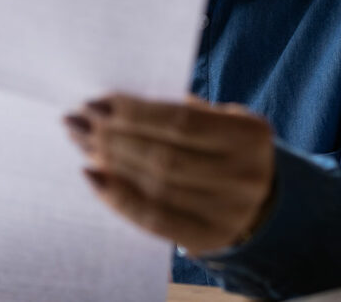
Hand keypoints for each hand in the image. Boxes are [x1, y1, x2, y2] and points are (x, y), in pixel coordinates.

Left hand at [64, 94, 275, 254]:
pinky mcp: (207, 238)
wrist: (263, 200)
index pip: (181, 122)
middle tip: (77, 122)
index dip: (134, 113)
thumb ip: (179, 112)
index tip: (94, 102)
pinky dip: (118, 198)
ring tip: (82, 143)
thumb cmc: (226, 147)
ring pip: (156, 187)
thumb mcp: (220, 120)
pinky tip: (93, 177)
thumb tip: (111, 106)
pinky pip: (154, 219)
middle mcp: (243, 175)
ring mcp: (228, 212)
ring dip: (111, 163)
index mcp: (248, 134)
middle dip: (113, 137)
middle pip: (164, 157)